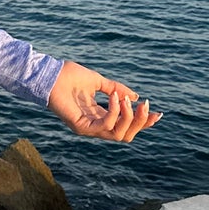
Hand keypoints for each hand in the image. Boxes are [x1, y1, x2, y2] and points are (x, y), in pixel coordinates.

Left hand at [47, 61, 161, 141]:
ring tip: (127, 100)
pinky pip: (106, 125)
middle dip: (139, 122)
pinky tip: (115, 97)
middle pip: (126, 135)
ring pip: (119, 135)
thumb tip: (136, 96)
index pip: (126, 126)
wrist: (49, 74)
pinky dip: (114, 111)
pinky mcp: (81, 126)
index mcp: (100, 115)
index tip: (158, 113)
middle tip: (144, 105)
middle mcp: (96, 125)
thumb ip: (117, 89)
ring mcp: (88, 128)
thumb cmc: (69, 76)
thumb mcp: (99, 82)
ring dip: (128, 117)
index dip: (143, 122)